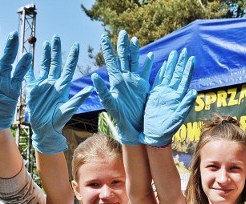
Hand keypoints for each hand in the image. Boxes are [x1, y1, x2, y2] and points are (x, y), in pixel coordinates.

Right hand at [26, 36, 91, 153]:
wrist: (44, 129)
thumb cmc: (58, 121)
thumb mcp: (68, 110)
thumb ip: (78, 99)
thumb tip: (91, 88)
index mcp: (63, 87)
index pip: (69, 68)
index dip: (72, 56)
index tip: (77, 44)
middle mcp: (54, 83)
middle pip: (56, 62)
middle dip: (57, 50)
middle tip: (57, 36)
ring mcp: (43, 85)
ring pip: (44, 65)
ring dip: (45, 54)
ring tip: (46, 42)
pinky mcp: (33, 88)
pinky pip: (29, 74)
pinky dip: (28, 64)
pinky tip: (26, 54)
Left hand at [91, 30, 152, 144]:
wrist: (134, 130)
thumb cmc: (120, 120)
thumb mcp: (110, 105)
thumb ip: (103, 91)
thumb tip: (94, 76)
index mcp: (116, 82)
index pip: (111, 62)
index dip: (107, 49)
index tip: (103, 36)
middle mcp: (124, 80)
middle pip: (123, 58)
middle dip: (122, 45)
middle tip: (122, 31)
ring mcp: (134, 83)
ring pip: (135, 63)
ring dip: (135, 51)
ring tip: (134, 39)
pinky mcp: (144, 88)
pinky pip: (146, 73)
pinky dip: (148, 64)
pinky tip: (150, 55)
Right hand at [142, 48, 196, 146]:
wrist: (154, 135)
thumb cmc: (166, 129)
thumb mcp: (177, 118)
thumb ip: (185, 105)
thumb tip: (194, 92)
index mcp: (179, 98)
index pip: (185, 80)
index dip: (188, 69)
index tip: (192, 58)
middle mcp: (172, 94)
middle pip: (177, 75)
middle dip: (181, 63)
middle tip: (184, 50)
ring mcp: (163, 93)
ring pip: (168, 75)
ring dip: (172, 65)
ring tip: (175, 53)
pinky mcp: (154, 95)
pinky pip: (158, 81)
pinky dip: (161, 72)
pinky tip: (163, 64)